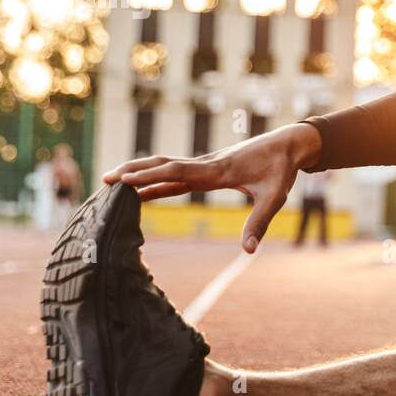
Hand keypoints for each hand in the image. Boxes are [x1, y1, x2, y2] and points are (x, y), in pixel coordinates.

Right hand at [102, 123, 321, 253]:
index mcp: (217, 171)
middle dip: (134, 171)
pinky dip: (158, 182)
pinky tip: (144, 192)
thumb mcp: (274, 198)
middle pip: (163, 165)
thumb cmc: (282, 170)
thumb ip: (259, 223)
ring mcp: (207, 166)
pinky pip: (178, 176)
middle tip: (104, 179)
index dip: (149, 176)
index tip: (123, 180)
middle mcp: (207, 165)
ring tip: (114, 183)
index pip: (176, 172)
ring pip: (167, 168)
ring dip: (142, 174)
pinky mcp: (210, 170)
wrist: (290, 145)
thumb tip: (248, 250)